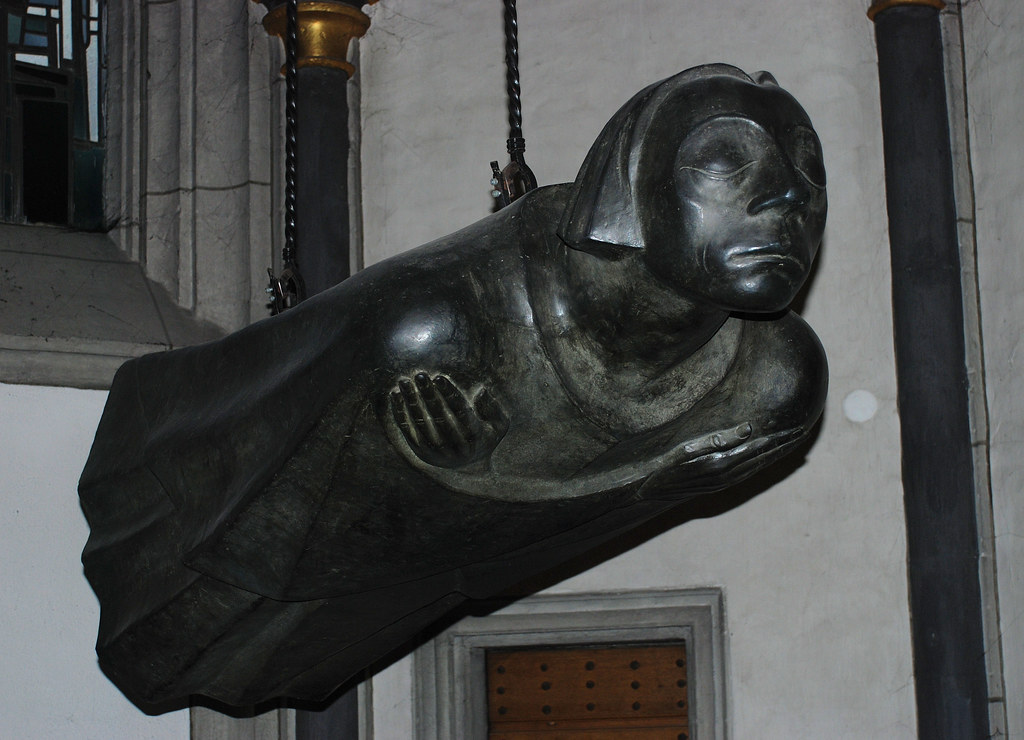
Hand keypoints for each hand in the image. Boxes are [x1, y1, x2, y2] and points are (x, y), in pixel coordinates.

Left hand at [390, 372, 508, 468]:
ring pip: (421, 425)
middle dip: (429, 395)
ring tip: (404, 382)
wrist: (470, 468)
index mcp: (475, 437)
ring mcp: (437, 452)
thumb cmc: (484, 437)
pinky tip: (396, 395)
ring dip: (411, 402)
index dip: (450, 394)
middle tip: (421, 375)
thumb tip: (480, 391)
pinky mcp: (421, 453)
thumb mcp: (498, 425)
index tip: (439, 377)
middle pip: (440, 418)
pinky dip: (400, 413)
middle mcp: (455, 447)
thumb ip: (493, 407)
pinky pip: (408, 431)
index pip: (462, 413)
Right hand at [642, 421, 805, 496]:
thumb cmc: (664, 464)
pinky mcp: (718, 483)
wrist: (648, 490)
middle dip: (785, 446)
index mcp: (723, 463)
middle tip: (804, 433)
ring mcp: (723, 482)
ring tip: (790, 443)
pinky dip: (762, 462)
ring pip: (758, 466)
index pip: (761, 447)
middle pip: (765, 458)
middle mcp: (727, 476)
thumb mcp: (690, 447)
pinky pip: (748, 472)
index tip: (800, 428)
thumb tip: (751, 428)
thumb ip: (720, 438)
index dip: (781, 438)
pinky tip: (764, 457)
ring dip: (776, 454)